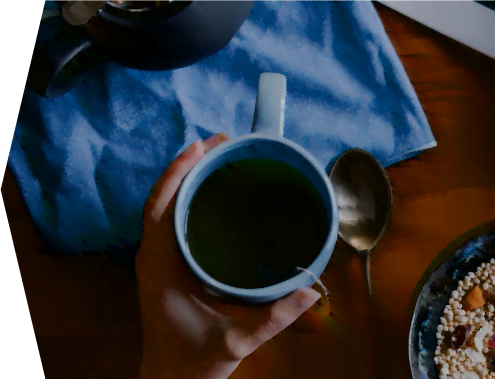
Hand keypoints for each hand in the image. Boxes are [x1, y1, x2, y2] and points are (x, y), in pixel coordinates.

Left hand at [135, 132, 320, 379]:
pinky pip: (172, 222)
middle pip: (163, 198)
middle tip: (222, 142)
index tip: (203, 145)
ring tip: (219, 158)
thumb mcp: (238, 339)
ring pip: (165, 207)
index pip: (161, 206)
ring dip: (188, 179)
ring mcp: (157, 261)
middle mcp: (153, 257)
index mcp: (161, 266)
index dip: (179, 172)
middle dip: (189, 165)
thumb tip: (312, 291)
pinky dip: (189, 199)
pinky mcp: (165, 266)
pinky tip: (213, 194)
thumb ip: (275, 316)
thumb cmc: (196, 360)